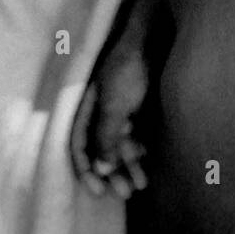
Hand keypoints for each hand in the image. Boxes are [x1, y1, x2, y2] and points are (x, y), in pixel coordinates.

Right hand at [69, 40, 149, 200]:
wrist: (155, 40)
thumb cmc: (129, 70)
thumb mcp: (114, 106)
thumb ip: (105, 137)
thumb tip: (100, 168)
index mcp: (86, 107)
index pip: (78, 143)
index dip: (85, 167)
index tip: (97, 191)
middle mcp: (100, 110)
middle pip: (100, 147)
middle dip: (111, 172)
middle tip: (124, 193)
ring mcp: (120, 109)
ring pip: (119, 145)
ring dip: (127, 166)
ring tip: (140, 185)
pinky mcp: (138, 108)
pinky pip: (134, 137)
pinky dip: (139, 153)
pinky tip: (147, 164)